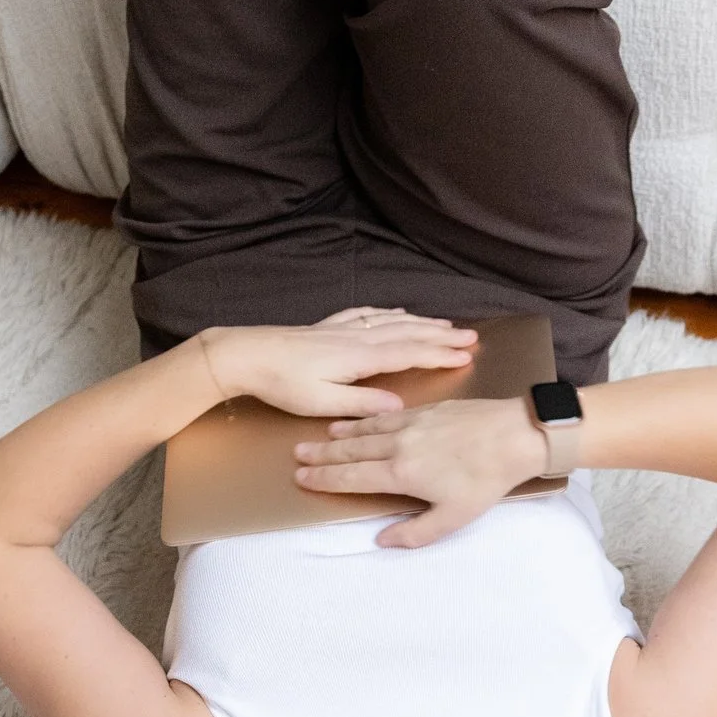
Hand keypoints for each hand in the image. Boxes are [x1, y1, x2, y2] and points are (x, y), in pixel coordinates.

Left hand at [199, 309, 477, 420]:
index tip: (466, 354)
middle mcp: (356, 337)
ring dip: (422, 322)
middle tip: (470, 336)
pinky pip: (368, 313)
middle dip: (440, 335)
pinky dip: (388, 312)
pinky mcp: (329, 326)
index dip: (439, 353)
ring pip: (392, 321)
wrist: (246, 355)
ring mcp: (343, 328)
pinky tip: (397, 311)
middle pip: (407, 332)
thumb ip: (361, 404)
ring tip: (446, 324)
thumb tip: (397, 405)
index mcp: (359, 357)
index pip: (409, 353)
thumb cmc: (281, 384)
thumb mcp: (322, 403)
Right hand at [293, 395, 544, 547]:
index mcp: (402, 473)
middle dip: (322, 455)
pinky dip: (365, 420)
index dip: (325, 479)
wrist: (516, 434)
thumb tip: (382, 541)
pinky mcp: (427, 410)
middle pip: (351, 451)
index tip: (302, 479)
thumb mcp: (455, 518)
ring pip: (365, 430)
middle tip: (297, 456)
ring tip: (319, 438)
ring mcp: (412, 424)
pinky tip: (358, 420)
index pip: (352, 477)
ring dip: (339, 435)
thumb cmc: (488, 478)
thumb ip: (415, 533)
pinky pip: (386, 416)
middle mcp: (399, 445)